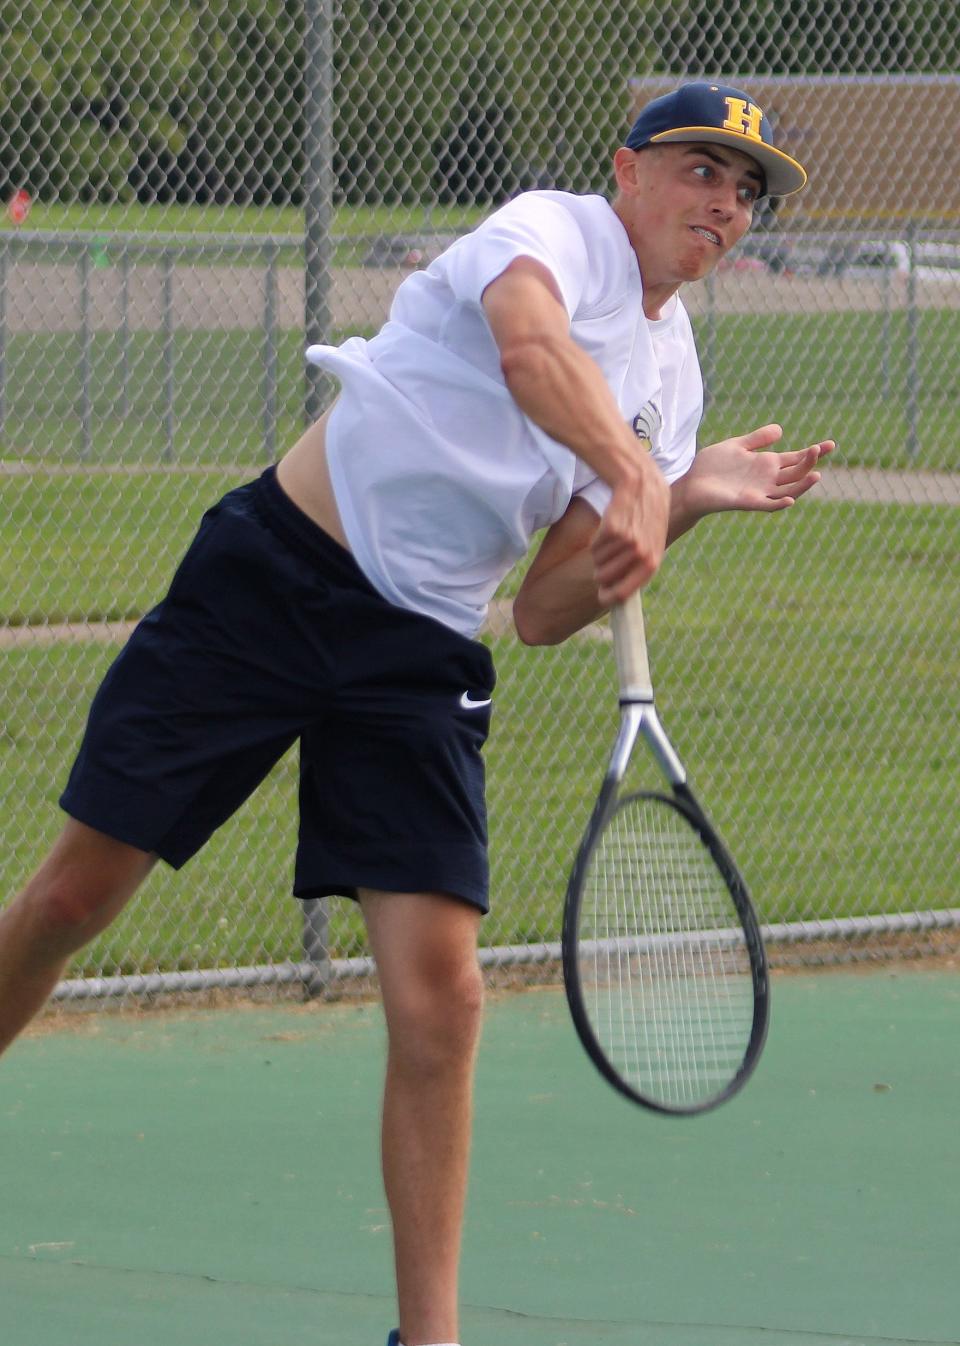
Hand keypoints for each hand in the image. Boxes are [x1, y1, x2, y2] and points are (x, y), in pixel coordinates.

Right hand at [590, 453, 669, 605]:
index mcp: (652, 563)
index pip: (624, 593)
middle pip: (604, 579)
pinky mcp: (612, 530)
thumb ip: (639, 568)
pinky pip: (593, 547)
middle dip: (600, 572)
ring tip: (614, 537)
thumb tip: (615, 592)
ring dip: (599, 553)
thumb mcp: (651, 545)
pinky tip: (610, 526)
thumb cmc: (645, 519)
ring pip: (597, 562)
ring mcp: (626, 542)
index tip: (601, 597)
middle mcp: (640, 555)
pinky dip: (596, 540)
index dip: (609, 598)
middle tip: (606, 559)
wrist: (643, 486)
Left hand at [678, 423, 833, 521]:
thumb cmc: (711, 466)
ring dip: (802, 484)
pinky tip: (790, 498)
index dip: (814, 453)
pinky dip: (779, 503)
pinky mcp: (747, 503)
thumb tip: (780, 430)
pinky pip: (768, 505)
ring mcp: (759, 492)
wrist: (691, 484)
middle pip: (796, 473)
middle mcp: (767, 479)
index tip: (831, 445)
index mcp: (766, 464)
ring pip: (788, 490)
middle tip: (820, 450)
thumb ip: (757, 439)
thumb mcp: (736, 446)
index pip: (796, 458)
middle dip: (810, 462)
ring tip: (816, 475)